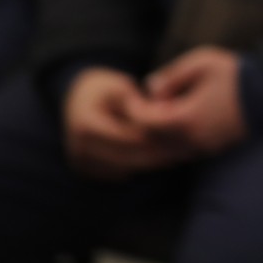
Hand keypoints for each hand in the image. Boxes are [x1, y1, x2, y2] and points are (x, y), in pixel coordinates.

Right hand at [63, 68, 186, 178]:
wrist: (77, 100)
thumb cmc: (106, 90)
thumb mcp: (121, 88)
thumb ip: (139, 104)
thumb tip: (165, 114)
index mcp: (87, 124)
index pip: (129, 138)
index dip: (156, 138)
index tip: (180, 136)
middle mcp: (79, 146)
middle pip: (128, 158)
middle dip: (157, 155)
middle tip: (184, 152)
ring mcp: (80, 160)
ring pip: (124, 170)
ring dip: (149, 165)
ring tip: (176, 156)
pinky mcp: (86, 169)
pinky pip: (118, 174)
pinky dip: (138, 168)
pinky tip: (158, 160)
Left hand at [139, 47, 247, 155]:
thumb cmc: (237, 74)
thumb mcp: (202, 62)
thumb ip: (172, 75)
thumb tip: (150, 87)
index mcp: (185, 117)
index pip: (144, 120)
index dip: (133, 108)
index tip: (133, 95)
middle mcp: (192, 137)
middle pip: (152, 139)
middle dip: (143, 123)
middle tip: (142, 105)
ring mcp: (204, 146)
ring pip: (166, 149)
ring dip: (157, 134)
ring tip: (159, 114)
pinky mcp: (214, 148)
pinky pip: (183, 150)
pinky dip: (172, 140)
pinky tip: (176, 123)